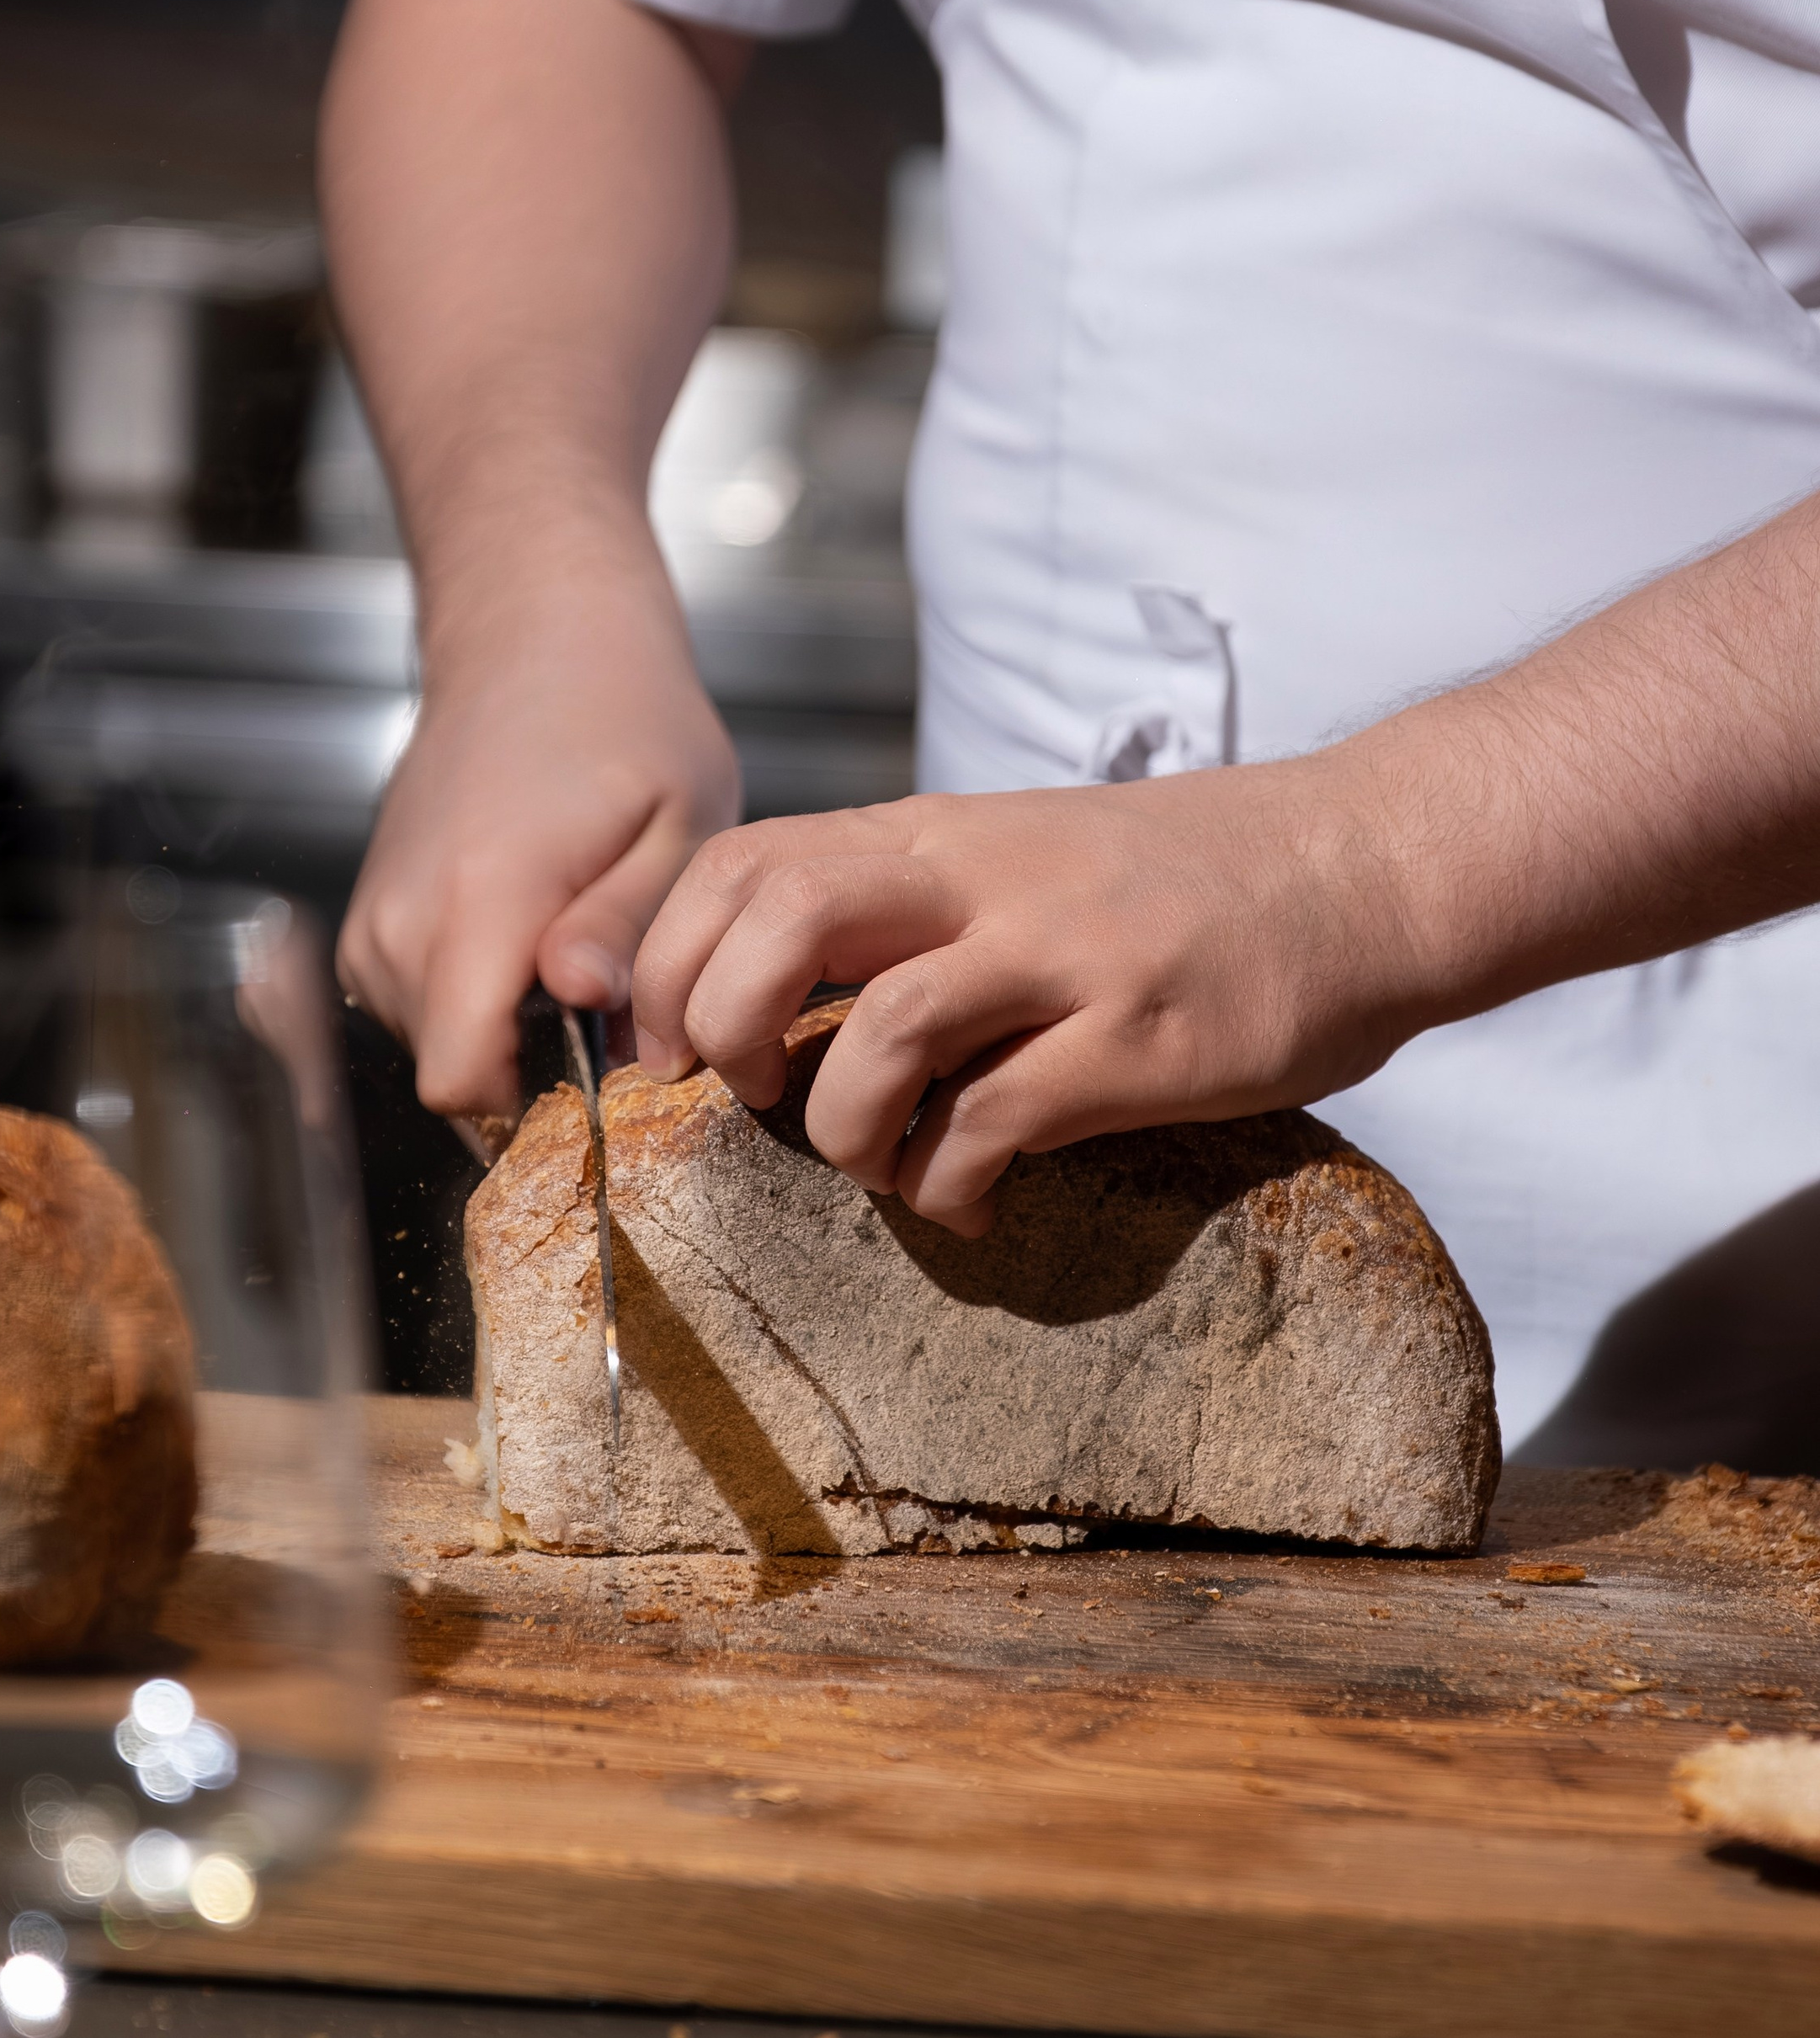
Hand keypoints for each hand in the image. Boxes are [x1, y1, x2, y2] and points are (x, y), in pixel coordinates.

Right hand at [337, 574, 739, 1122]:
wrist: (535, 639)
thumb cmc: (625, 722)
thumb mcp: (679, 822)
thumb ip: (627, 924)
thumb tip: (581, 1000)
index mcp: (481, 901)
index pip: (461, 1082)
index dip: (537, 1112)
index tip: (604, 1082)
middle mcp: (402, 921)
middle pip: (456, 1077)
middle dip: (536, 1070)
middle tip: (615, 1002)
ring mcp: (374, 923)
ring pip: (437, 1048)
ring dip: (508, 1032)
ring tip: (577, 953)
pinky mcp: (370, 921)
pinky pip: (419, 1009)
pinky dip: (476, 999)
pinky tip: (534, 938)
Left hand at [630, 772, 1422, 1235]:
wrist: (1367, 868)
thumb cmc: (1185, 881)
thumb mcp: (1024, 851)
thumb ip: (909, 899)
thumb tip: (779, 993)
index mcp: (941, 834)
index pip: (746, 863)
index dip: (671, 963)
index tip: (672, 1050)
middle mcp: (987, 880)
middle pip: (781, 923)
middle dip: (726, 1031)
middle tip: (757, 1100)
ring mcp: (1066, 957)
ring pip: (878, 1038)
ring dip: (845, 1131)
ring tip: (883, 1165)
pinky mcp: (1140, 1043)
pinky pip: (990, 1126)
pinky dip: (948, 1187)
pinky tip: (970, 1204)